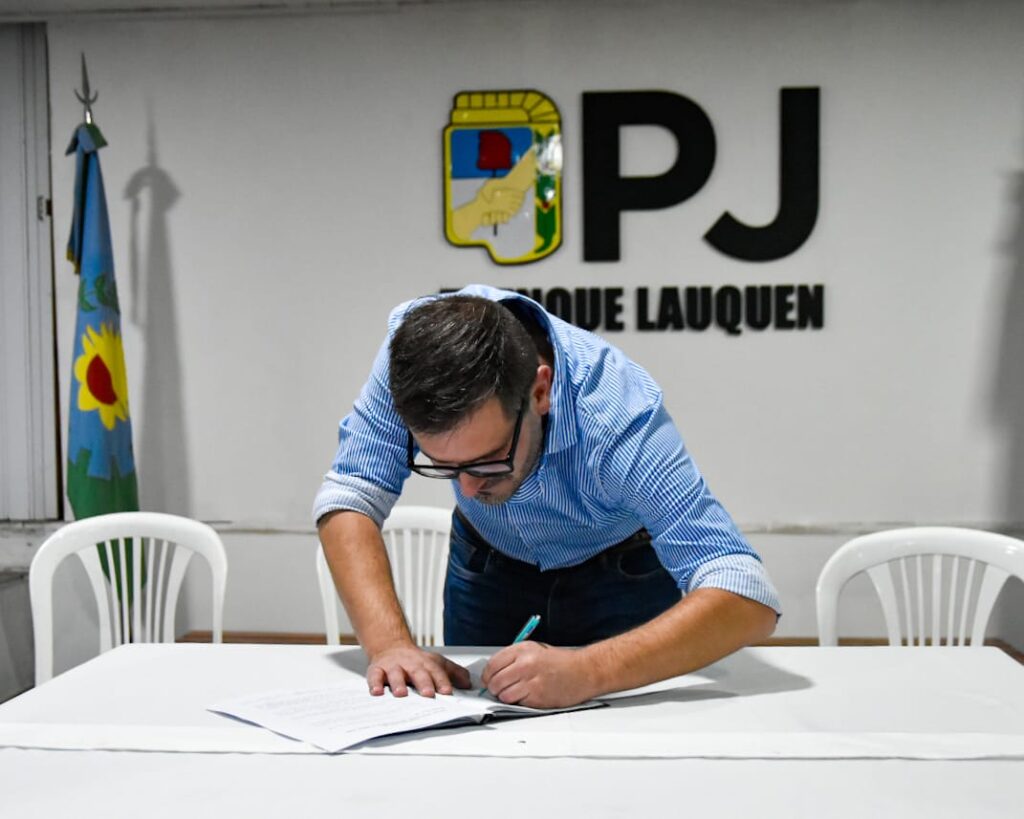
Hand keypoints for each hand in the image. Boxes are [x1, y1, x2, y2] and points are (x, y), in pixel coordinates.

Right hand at [367, 645, 471, 697]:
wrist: (392, 646)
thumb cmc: (416, 660)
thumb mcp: (437, 663)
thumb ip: (454, 673)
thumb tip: (469, 684)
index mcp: (427, 664)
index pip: (437, 672)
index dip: (443, 681)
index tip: (447, 692)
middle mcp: (411, 664)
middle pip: (418, 673)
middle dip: (424, 683)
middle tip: (428, 694)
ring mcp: (394, 667)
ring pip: (396, 674)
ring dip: (399, 684)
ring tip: (401, 694)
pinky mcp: (378, 670)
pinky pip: (375, 676)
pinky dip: (375, 684)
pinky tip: (377, 692)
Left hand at [481, 642, 595, 707]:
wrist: (583, 671)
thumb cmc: (560, 662)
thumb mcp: (535, 650)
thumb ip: (514, 658)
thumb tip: (494, 671)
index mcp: (523, 650)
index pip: (492, 664)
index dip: (487, 674)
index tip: (489, 678)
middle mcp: (525, 664)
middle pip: (494, 681)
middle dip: (494, 688)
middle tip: (499, 688)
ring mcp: (531, 682)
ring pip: (503, 695)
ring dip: (505, 696)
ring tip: (514, 692)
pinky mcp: (537, 697)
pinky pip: (517, 703)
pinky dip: (518, 702)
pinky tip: (527, 695)